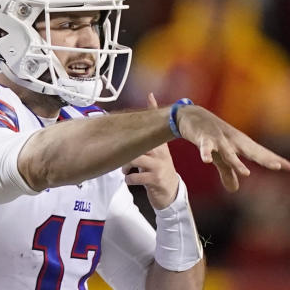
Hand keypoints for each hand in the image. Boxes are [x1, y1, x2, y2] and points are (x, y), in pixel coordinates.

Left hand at [125, 93, 180, 208]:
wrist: (171, 193)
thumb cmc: (159, 170)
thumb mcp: (157, 154)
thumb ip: (148, 141)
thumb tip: (138, 128)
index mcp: (160, 146)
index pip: (158, 125)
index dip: (154, 110)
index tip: (150, 96)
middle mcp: (161, 154)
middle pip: (142, 142)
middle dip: (127, 144)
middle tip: (118, 149)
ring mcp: (159, 166)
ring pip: (135, 159)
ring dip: (125, 166)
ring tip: (125, 170)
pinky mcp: (155, 180)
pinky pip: (136, 177)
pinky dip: (128, 179)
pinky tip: (129, 180)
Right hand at [174, 104, 289, 191]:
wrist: (192, 116)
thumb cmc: (211, 137)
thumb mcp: (220, 157)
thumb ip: (228, 173)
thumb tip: (234, 190)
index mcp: (241, 145)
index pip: (261, 154)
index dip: (274, 160)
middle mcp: (234, 141)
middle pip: (252, 151)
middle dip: (265, 159)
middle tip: (278, 166)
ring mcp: (219, 139)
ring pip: (229, 153)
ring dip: (236, 163)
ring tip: (245, 173)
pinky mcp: (204, 138)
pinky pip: (205, 147)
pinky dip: (206, 153)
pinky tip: (206, 160)